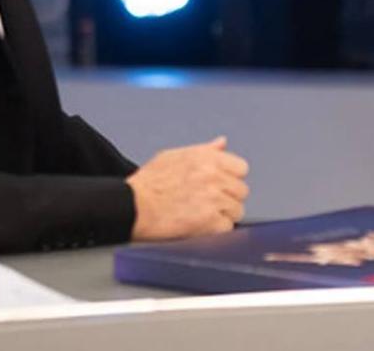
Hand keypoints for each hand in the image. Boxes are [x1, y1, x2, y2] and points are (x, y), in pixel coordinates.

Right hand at [126, 136, 249, 240]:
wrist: (132, 207)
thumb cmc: (148, 184)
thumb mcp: (174, 156)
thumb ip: (204, 151)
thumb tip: (222, 143)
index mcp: (207, 158)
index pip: (241, 168)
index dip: (231, 178)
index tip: (221, 186)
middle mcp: (214, 176)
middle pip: (241, 191)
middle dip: (228, 198)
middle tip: (209, 203)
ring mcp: (213, 199)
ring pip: (237, 210)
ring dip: (223, 215)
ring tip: (202, 215)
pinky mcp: (209, 221)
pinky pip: (227, 227)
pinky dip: (216, 230)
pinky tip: (200, 227)